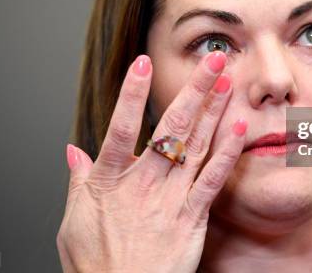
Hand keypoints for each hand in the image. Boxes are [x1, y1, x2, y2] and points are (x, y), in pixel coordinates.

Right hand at [56, 51, 246, 272]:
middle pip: (171, 128)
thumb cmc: (97, 264)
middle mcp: (143, 184)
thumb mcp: (74, 220)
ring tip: (227, 80)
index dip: (131, 95)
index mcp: (109, 181)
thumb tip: (72, 150)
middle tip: (210, 59)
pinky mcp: (192, 217)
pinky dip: (227, 152)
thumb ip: (77, 181)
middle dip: (193, 90)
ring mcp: (170, 199)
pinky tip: (239, 127)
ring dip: (213, 110)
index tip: (142, 62)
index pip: (120, 128)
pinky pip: (212, 179)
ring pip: (195, 146)